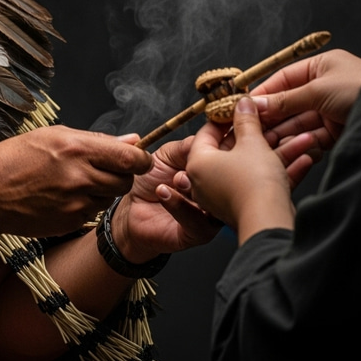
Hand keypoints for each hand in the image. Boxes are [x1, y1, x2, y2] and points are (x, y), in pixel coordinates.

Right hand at [0, 125, 152, 238]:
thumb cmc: (15, 159)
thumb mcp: (53, 136)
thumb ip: (96, 140)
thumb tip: (132, 141)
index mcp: (77, 148)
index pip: (131, 158)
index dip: (141, 159)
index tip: (138, 158)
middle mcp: (80, 177)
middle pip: (126, 180)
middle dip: (122, 174)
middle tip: (105, 167)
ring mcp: (77, 203)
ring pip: (110, 197)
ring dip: (104, 189)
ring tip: (78, 179)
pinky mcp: (71, 221)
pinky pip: (93, 212)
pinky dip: (87, 203)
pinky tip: (65, 194)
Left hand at [111, 136, 221, 261]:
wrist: (131, 210)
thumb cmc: (150, 180)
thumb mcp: (167, 155)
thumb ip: (187, 147)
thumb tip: (208, 135)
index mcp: (212, 170)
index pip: (228, 153)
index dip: (226, 141)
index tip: (223, 128)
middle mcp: (216, 192)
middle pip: (229, 177)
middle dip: (215, 166)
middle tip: (198, 160)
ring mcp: (211, 214)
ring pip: (216, 201)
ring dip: (195, 188)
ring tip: (178, 178)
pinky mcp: (199, 232)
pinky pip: (197, 221)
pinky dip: (179, 204)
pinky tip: (163, 192)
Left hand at [186, 96, 298, 241]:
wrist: (269, 223)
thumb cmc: (254, 182)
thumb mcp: (252, 143)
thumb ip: (246, 121)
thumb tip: (242, 102)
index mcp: (198, 161)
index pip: (209, 133)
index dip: (227, 118)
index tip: (241, 108)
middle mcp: (206, 180)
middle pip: (234, 150)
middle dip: (262, 136)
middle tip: (276, 122)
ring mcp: (224, 196)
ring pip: (253, 167)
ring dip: (280, 153)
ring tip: (304, 139)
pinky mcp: (244, 209)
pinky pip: (262, 184)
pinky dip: (281, 172)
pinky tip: (306, 160)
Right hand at [251, 49, 360, 149]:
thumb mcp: (318, 90)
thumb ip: (284, 100)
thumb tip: (254, 104)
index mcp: (320, 67)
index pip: (283, 79)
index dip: (263, 93)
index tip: (243, 105)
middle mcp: (325, 87)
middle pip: (289, 103)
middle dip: (271, 117)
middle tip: (250, 129)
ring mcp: (332, 110)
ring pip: (300, 122)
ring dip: (283, 132)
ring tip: (265, 143)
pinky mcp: (339, 131)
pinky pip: (314, 136)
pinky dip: (301, 142)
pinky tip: (288, 148)